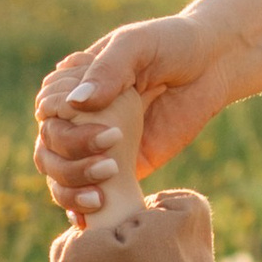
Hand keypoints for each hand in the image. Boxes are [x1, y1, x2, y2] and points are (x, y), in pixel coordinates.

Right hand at [34, 13, 228, 218]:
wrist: (214, 65)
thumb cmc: (173, 44)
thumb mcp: (138, 45)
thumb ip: (108, 69)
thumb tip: (77, 104)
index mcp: (73, 85)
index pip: (46, 110)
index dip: (58, 120)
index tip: (88, 115)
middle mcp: (77, 118)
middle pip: (49, 148)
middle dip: (71, 157)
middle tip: (110, 155)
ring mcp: (96, 147)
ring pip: (60, 176)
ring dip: (72, 188)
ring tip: (100, 194)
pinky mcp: (120, 171)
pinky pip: (90, 194)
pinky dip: (81, 209)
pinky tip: (89, 218)